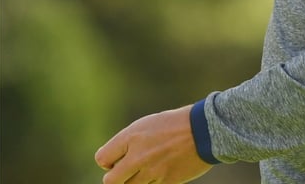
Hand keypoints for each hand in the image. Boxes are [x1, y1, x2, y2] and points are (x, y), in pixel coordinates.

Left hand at [95, 106, 211, 183]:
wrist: (202, 131)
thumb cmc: (172, 125)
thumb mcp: (145, 126)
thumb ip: (127, 143)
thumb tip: (114, 163)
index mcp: (131, 137)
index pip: (102, 159)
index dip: (107, 162)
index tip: (116, 160)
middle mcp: (138, 156)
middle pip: (111, 181)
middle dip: (115, 178)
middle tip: (123, 172)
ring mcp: (153, 171)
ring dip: (133, 182)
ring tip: (143, 171)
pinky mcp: (167, 182)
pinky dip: (151, 183)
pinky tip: (158, 173)